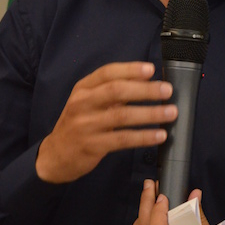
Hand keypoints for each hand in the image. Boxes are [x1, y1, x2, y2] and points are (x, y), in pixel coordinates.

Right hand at [36, 62, 175, 183]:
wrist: (55, 156)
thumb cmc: (78, 124)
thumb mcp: (88, 102)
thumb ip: (111, 91)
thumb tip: (146, 81)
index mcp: (83, 88)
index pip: (107, 73)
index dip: (130, 69)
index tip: (151, 69)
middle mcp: (83, 103)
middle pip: (116, 91)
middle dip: (145, 90)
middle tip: (167, 90)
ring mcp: (86, 125)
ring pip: (122, 116)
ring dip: (150, 113)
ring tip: (170, 112)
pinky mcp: (92, 145)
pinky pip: (122, 139)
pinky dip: (143, 136)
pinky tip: (158, 135)